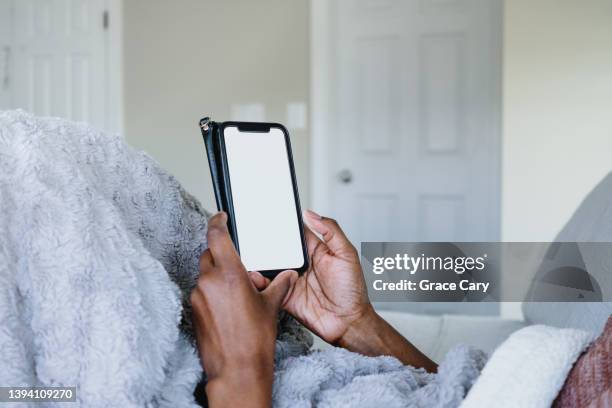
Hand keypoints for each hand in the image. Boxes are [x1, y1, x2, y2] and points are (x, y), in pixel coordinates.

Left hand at [190, 212, 297, 406]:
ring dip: (218, 276)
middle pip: (210, 254)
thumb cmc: (254, 341)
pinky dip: (212, 292)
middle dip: (223, 255)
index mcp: (230, 274)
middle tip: (239, 267)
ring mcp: (198, 296)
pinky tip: (227, 307)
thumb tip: (288, 276)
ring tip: (236, 293)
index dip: (218, 221)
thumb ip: (279, 285)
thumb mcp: (271, 306)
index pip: (217, 235)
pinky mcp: (193, 310)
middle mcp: (209, 281)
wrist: (238, 369)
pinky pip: (202, 292)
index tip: (221, 216)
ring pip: (205, 274)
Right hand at [252, 209, 372, 345]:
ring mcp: (291, 280)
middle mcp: (301, 264)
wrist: (348, 323)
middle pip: (278, 249)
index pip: (295, 233)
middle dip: (266, 243)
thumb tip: (311, 214)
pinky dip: (259, 281)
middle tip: (253, 236)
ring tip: (250, 255)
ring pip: (270, 267)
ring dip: (261, 262)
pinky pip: (269, 287)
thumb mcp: (346, 254)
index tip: (269, 214)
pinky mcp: (285, 296)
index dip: (283, 225)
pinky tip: (255, 275)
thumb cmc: (352, 290)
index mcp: (315, 251)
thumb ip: (330, 231)